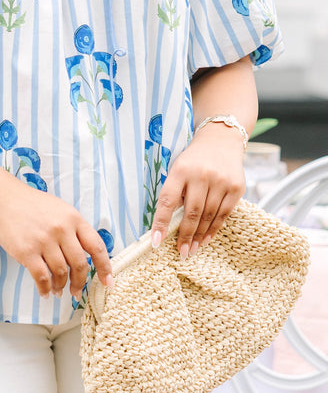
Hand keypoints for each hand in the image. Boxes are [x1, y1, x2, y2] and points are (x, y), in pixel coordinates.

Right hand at [0, 182, 112, 299]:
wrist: (3, 198)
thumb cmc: (32, 204)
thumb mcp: (60, 209)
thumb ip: (74, 229)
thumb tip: (86, 255)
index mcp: (73, 218)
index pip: (96, 246)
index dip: (104, 267)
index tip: (107, 282)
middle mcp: (62, 229)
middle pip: (79, 264)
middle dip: (80, 282)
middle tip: (76, 291)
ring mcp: (44, 241)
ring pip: (61, 272)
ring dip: (61, 286)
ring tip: (58, 290)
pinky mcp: (27, 251)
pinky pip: (42, 277)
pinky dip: (45, 288)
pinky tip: (45, 292)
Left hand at [151, 124, 245, 256]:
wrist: (220, 140)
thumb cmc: (193, 160)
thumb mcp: (178, 169)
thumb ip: (175, 193)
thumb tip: (169, 225)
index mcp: (180, 170)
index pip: (168, 200)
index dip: (161, 222)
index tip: (156, 241)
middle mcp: (201, 175)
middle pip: (192, 212)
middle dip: (185, 235)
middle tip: (181, 252)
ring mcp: (220, 181)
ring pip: (208, 215)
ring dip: (200, 236)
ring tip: (193, 249)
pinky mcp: (236, 187)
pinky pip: (224, 214)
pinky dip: (214, 229)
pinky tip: (207, 239)